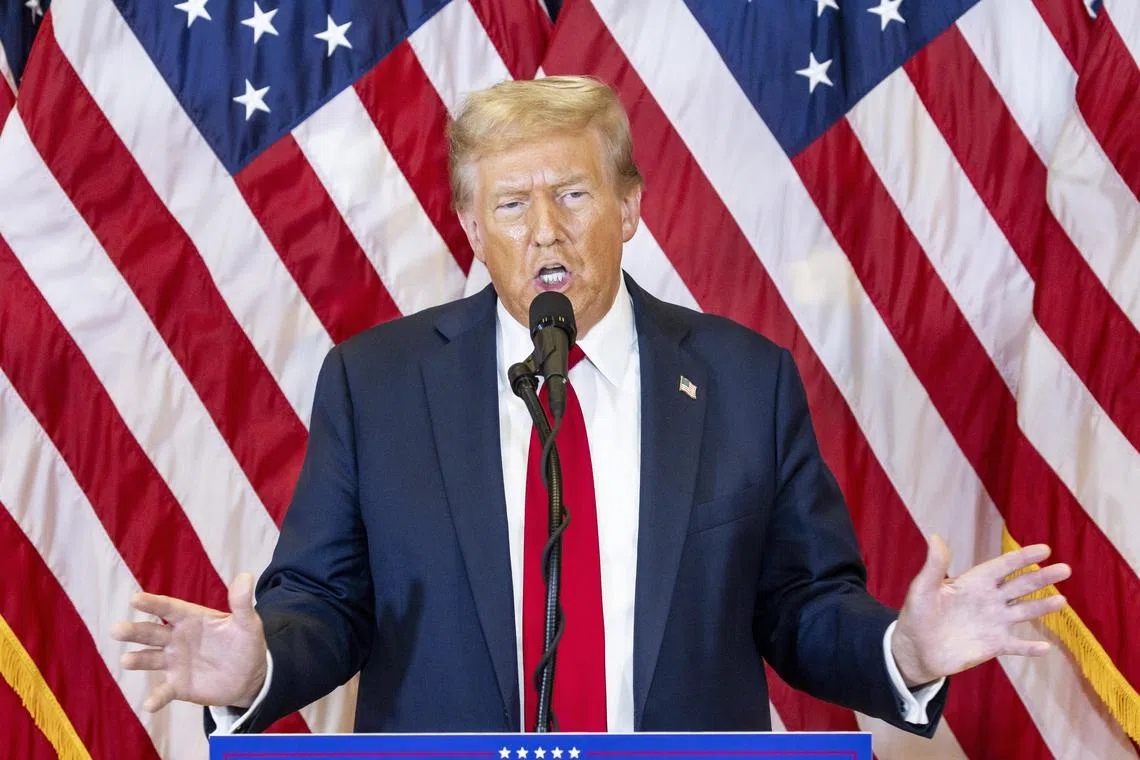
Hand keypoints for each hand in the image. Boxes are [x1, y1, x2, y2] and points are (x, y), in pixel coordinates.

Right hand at [111, 573, 268, 711]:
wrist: (250, 676)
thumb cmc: (244, 643)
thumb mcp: (247, 623)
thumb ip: (242, 603)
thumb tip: (246, 576)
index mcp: (191, 618)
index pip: (168, 608)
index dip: (152, 604)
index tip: (135, 599)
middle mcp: (177, 638)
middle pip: (152, 632)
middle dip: (134, 631)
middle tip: (116, 630)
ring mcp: (174, 662)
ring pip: (150, 659)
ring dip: (137, 660)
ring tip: (126, 661)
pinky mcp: (178, 686)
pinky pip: (164, 691)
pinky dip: (156, 698)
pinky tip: (149, 705)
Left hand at [890, 535, 1071, 687]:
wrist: (915, 649)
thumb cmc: (916, 615)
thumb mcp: (923, 589)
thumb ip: (934, 566)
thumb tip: (935, 536)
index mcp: (973, 583)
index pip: (1003, 566)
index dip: (1022, 557)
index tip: (1045, 549)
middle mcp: (988, 600)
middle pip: (1020, 586)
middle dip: (1042, 577)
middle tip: (1065, 569)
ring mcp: (993, 623)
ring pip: (1024, 612)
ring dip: (1042, 606)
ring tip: (1062, 600)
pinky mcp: (993, 645)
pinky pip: (1016, 646)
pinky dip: (1030, 648)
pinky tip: (1046, 648)